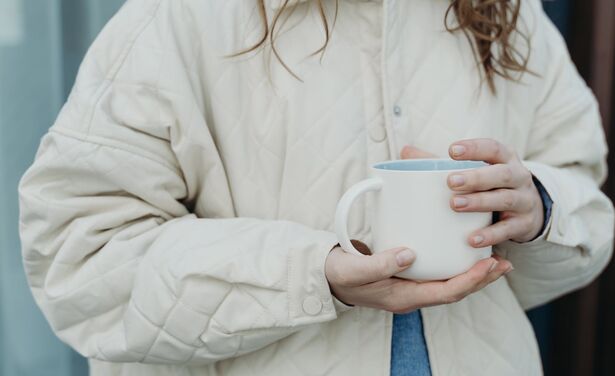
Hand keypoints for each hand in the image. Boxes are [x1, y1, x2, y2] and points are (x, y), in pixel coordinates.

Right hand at [325, 246, 511, 312]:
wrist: (326, 276)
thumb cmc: (339, 274)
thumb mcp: (354, 270)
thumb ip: (379, 264)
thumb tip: (410, 254)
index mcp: (402, 297)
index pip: (446, 293)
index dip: (471, 280)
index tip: (490, 264)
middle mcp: (411, 294)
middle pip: (455, 290)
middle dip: (481, 278)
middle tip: (505, 262)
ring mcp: (410, 285)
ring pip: (449, 282)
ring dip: (472, 271)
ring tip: (494, 257)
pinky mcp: (407, 273)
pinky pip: (438, 272)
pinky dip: (454, 263)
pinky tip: (460, 248)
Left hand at [446, 139, 543, 244]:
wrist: (529, 210)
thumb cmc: (491, 185)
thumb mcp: (474, 170)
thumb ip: (440, 162)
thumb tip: (406, 151)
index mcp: (504, 158)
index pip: (492, 148)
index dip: (474, 148)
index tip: (451, 151)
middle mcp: (518, 177)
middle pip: (501, 174)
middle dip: (476, 177)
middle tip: (450, 182)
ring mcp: (524, 200)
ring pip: (504, 199)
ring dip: (480, 202)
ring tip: (455, 205)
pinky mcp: (523, 224)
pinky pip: (508, 229)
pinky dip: (490, 234)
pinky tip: (472, 239)